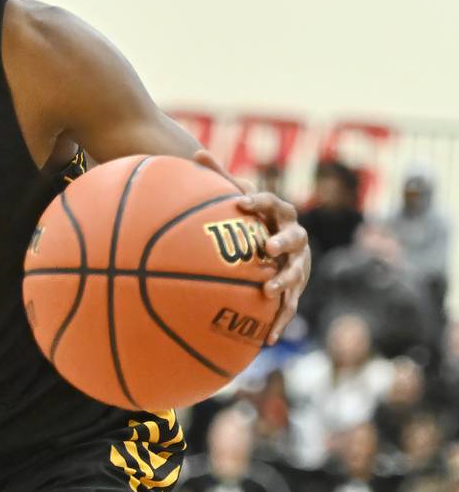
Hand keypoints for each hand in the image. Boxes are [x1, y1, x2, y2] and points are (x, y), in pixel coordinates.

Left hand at [194, 150, 309, 344]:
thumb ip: (219, 177)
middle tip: (266, 248)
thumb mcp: (236, 197)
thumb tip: (195, 152)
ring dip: (284, 282)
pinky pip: (289, 307)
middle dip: (282, 242)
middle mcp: (295, 238)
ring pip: (296, 273)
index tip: (240, 201)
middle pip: (295, 237)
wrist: (275, 243)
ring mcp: (298, 265)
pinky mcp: (295, 290)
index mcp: (281, 214)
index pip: (273, 203)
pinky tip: (266, 339)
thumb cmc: (249, 218)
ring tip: (268, 291)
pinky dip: (279, 321)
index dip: (258, 200)